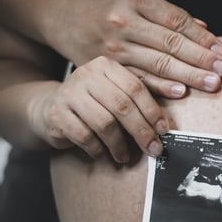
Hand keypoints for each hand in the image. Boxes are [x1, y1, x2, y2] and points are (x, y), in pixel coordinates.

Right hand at [31, 56, 167, 162]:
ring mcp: (69, 92)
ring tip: (125, 156)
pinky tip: (104, 153)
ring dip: (119, 145)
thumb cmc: (94, 104)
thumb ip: (140, 101)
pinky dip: (98, 149)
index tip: (164, 130)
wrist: (50, 109)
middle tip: (153, 149)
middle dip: (142, 131)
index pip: (136, 88)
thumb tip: (171, 117)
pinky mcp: (56, 113)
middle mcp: (86, 74)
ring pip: (104, 123)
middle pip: (122, 106)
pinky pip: (85, 136)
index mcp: (106, 65)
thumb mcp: (116, 95)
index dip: (153, 111)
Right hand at [60, 0, 221, 97]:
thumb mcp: (138, 0)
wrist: (70, 20)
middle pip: (170, 43)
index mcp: (135, 0)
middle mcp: (124, 22)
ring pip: (158, 63)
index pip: (176, 21)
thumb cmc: (111, 9)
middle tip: (221, 71)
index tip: (220, 51)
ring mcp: (115, 47)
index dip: (201, 38)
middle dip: (200, 59)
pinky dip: (162, 87)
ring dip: (188, 75)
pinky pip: (140, 80)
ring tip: (210, 83)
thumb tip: (205, 31)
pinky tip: (180, 92)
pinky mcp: (109, 68)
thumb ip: (170, 15)